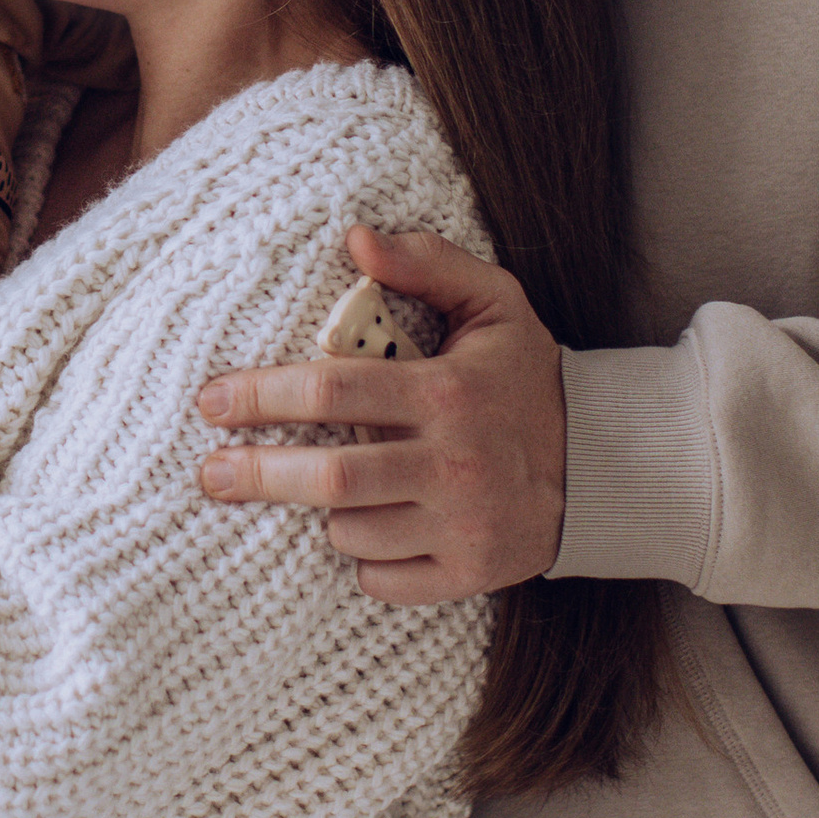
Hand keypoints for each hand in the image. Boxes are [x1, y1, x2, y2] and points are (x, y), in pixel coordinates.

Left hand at [195, 223, 566, 603]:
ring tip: (318, 493)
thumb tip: (355, 238)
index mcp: (448, 391)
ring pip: (351, 532)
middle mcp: (455, 462)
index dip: (258, 395)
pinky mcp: (471, 573)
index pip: (330, 390)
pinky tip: (368, 532)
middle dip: (256, 475)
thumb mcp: (494, 303)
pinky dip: (362, 561)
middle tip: (209, 473)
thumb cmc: (528, 378)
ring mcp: (463, 525)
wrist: (608, 464)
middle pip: (329, 477)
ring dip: (321, 514)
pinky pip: (383, 579)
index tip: (211, 401)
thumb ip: (427, 263)